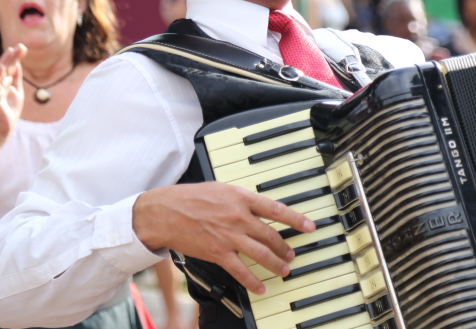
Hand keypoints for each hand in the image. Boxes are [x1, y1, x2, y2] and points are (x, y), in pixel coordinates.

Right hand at [0, 44, 26, 138]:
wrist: (2, 128)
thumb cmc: (9, 110)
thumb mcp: (17, 91)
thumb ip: (16, 78)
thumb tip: (18, 63)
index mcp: (4, 82)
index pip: (10, 67)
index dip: (16, 57)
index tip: (22, 47)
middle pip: (4, 67)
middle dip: (11, 56)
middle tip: (18, 46)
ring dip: (3, 62)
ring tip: (9, 52)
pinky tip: (0, 69)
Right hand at [133, 183, 315, 294]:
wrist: (166, 212)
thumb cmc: (191, 198)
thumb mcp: (221, 189)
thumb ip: (242, 199)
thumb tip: (258, 206)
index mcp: (241, 198)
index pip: (276, 209)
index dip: (296, 219)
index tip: (310, 226)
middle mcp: (238, 217)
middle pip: (271, 235)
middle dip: (285, 247)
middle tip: (292, 254)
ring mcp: (229, 237)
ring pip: (261, 253)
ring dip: (275, 263)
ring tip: (283, 269)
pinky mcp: (218, 253)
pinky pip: (240, 270)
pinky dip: (252, 280)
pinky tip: (260, 286)